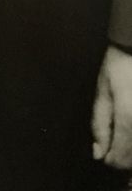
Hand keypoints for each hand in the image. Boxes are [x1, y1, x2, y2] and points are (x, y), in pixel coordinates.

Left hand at [92, 45, 131, 167]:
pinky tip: (130, 129)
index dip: (109, 159)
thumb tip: (98, 153)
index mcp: (128, 117)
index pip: (120, 158)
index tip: (104, 152)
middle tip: (114, 144)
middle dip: (123, 158)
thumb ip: (100, 124)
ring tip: (123, 135)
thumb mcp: (102, 91)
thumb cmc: (118, 66)